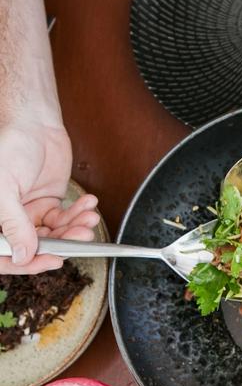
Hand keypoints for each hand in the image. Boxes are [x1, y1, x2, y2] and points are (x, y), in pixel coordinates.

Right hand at [0, 120, 99, 273]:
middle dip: (62, 242)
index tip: (52, 260)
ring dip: (75, 228)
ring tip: (88, 217)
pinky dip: (79, 214)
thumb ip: (14, 224)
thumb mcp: (4, 187)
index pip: (5, 254)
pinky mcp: (49, 203)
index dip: (28, 263)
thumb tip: (23, 255)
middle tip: (82, 236)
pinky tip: (88, 204)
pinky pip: (66, 218)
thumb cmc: (9, 146)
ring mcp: (30, 213)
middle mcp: (10, 219)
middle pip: (36, 246)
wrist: (33, 122)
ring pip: (55, 234)